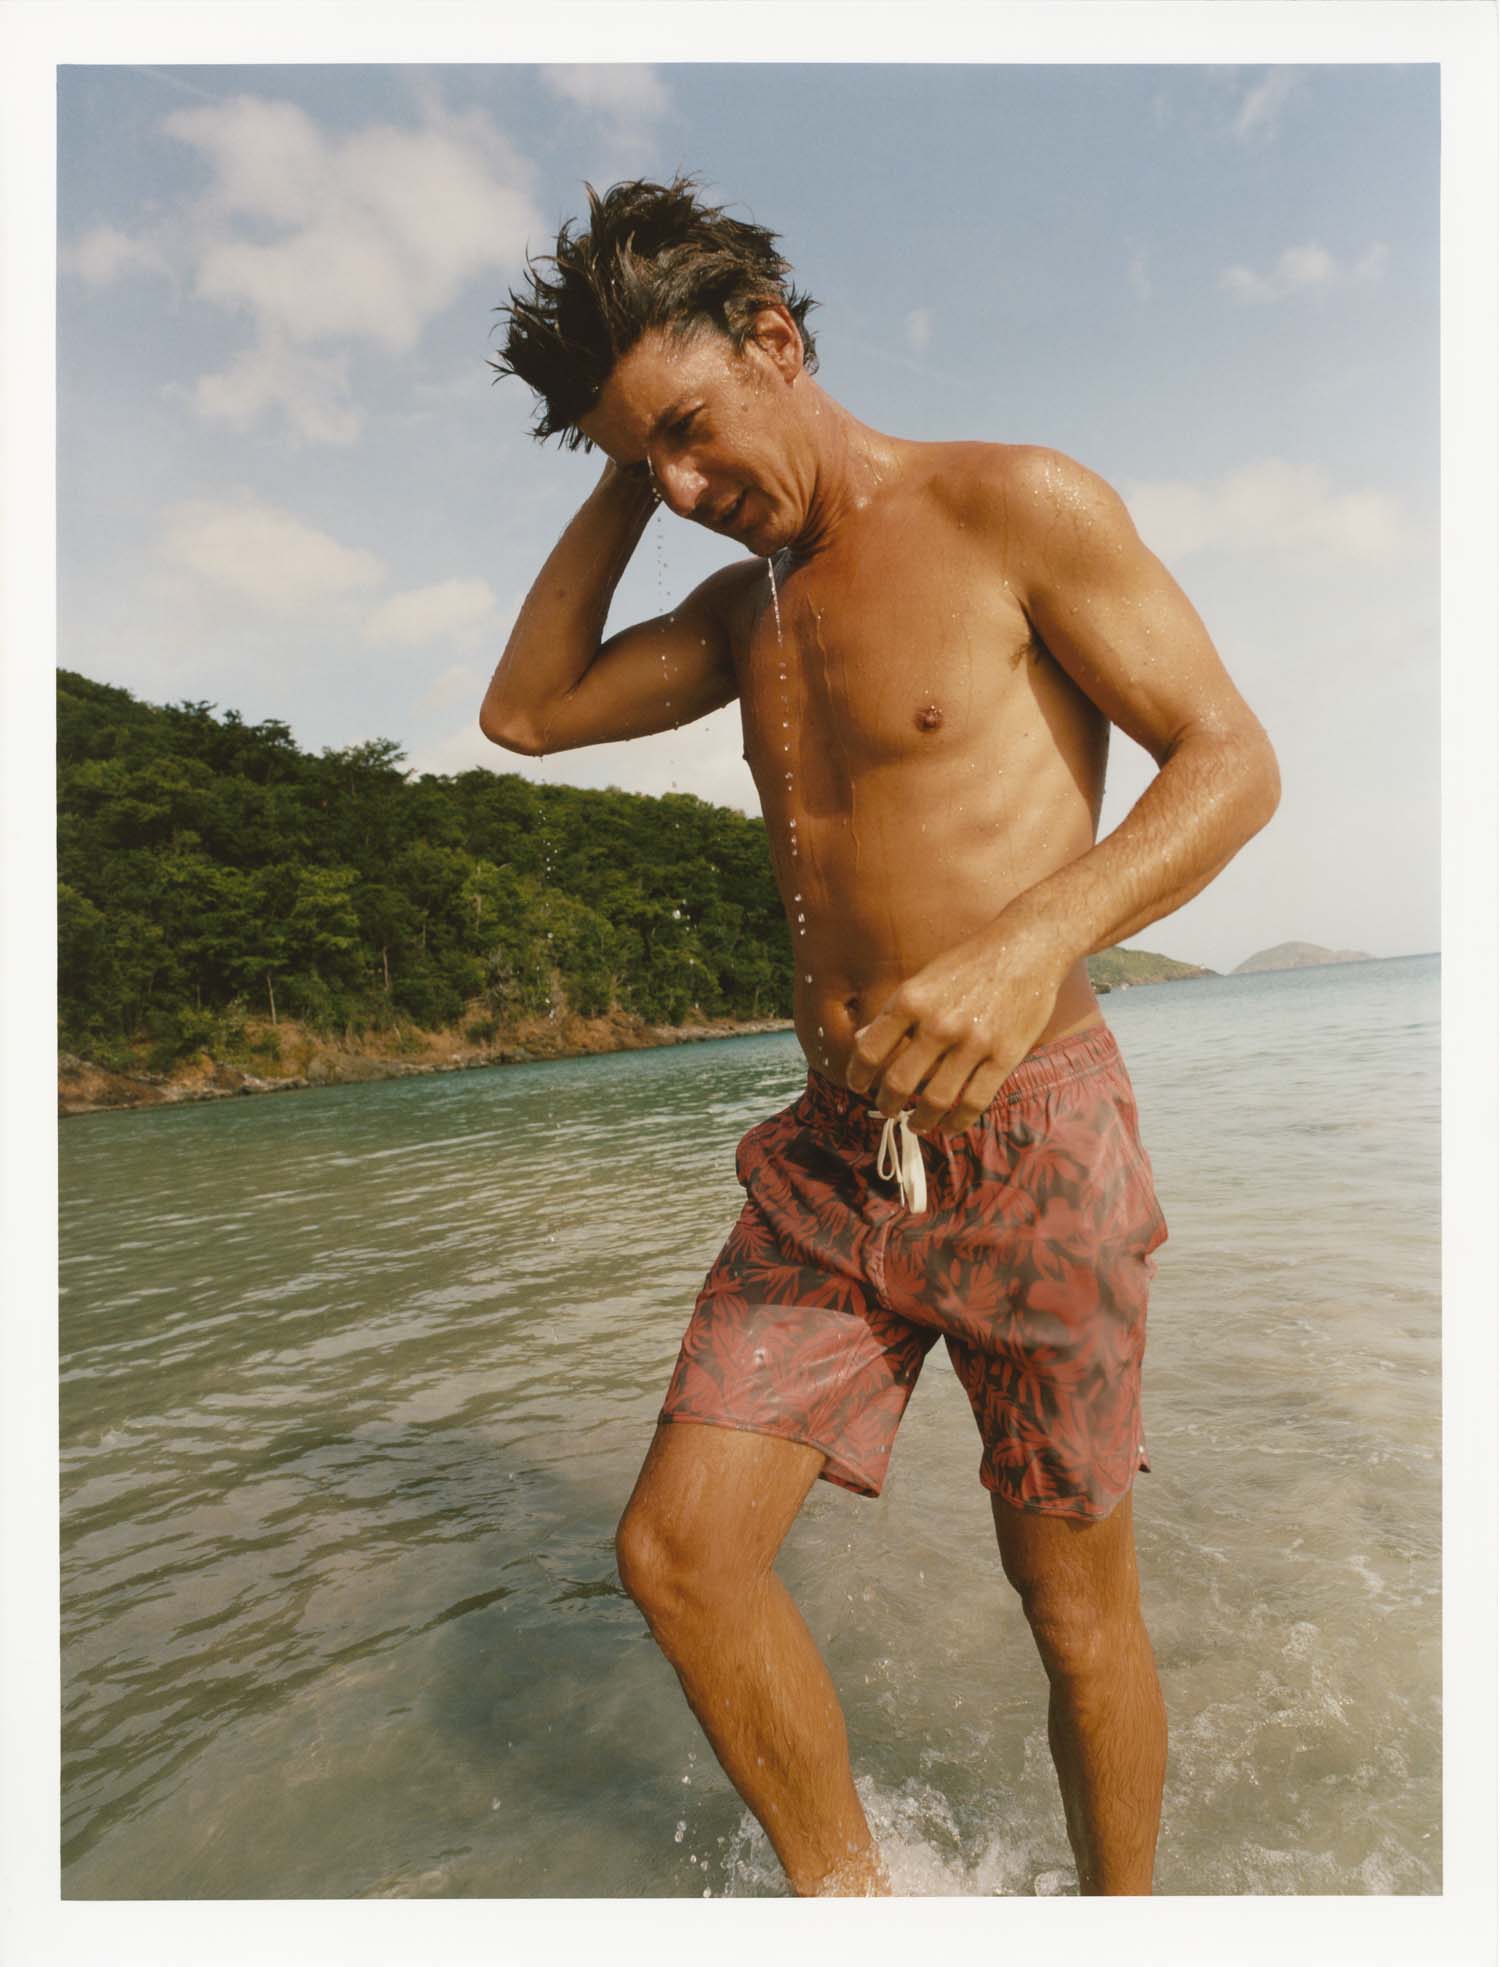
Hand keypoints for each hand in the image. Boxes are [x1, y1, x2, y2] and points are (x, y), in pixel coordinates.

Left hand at [844, 913, 1067, 1133]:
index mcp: (911, 1000)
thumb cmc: (971, 963)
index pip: (869, 1050)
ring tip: (916, 1124)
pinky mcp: (1004, 1056)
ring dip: (920, 1120)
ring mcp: (973, 1042)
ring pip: (935, 1100)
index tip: (858, 1086)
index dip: (857, 1075)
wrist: (1027, 948)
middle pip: (898, 1082)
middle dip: (887, 1104)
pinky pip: (974, 1103)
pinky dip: (957, 1122)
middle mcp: (937, 1023)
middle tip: (887, 1110)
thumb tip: (862, 1040)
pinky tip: (949, 1126)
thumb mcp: (925, 978)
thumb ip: (896, 1012)